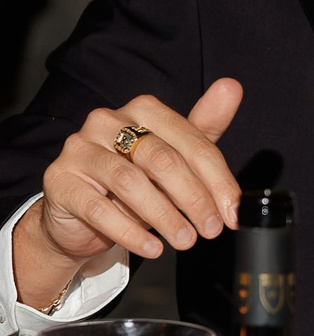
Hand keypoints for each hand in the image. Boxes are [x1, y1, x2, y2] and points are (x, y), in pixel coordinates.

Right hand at [14, 80, 244, 312]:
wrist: (79, 216)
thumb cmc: (133, 181)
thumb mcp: (173, 157)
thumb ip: (203, 129)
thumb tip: (232, 87)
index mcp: (142, 110)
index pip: (190, 141)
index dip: (217, 179)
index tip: (232, 211)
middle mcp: (108, 121)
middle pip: (161, 159)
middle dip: (194, 198)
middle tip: (212, 228)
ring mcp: (80, 149)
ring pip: (131, 183)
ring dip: (165, 216)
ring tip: (185, 240)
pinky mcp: (60, 180)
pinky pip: (99, 208)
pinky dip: (131, 232)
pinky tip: (153, 247)